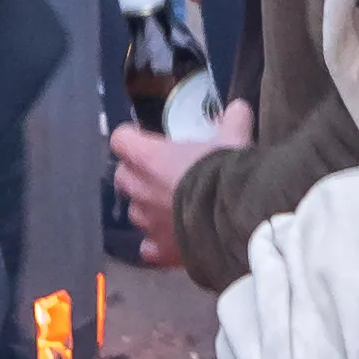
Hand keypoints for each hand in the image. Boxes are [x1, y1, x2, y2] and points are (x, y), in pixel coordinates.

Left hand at [106, 101, 248, 274]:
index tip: (143, 137)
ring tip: (170, 207)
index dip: (130, 137)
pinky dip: (157, 244)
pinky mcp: (160, 250)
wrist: (236, 221)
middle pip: (123, 176)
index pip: (121, 139)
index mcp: (149, 158)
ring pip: (136, 212)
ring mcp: (147, 222)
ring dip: (148, 207)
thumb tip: (238, 108)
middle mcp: (140, 190)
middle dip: (136, 173)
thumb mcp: (233, 139)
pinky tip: (172, 241)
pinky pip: (148, 247)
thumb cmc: (226, 173)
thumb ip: (232, 120)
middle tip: (159, 171)